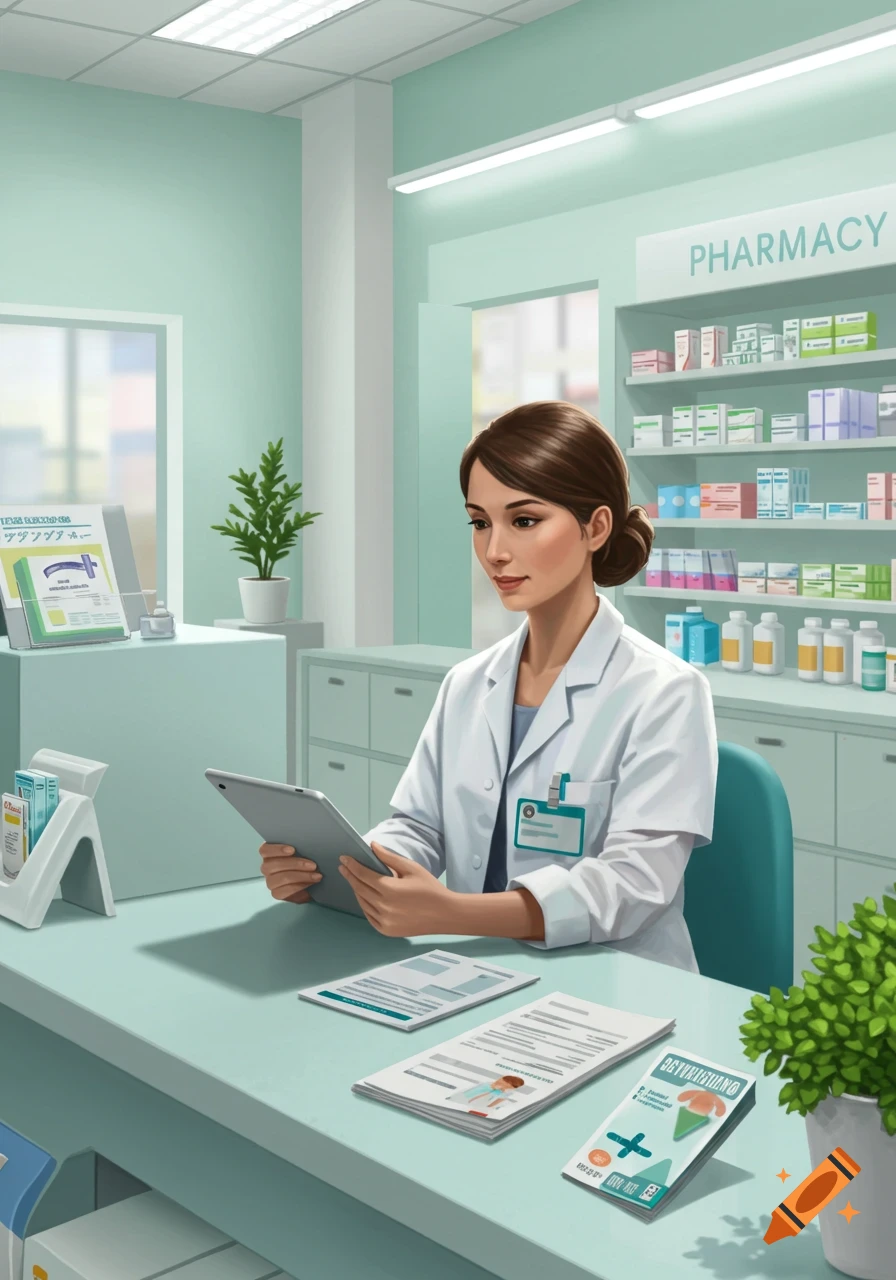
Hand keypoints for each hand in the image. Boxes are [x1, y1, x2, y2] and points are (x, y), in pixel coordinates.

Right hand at [259, 843, 320, 903]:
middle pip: (274, 865)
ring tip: (316, 875)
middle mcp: (266, 867)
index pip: (265, 850)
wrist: (311, 881)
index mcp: (269, 854)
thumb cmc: (305, 862)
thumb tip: (308, 845)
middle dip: (296, 864)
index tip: (292, 850)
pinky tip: (310, 883)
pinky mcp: (276, 893)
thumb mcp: (302, 853)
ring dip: (301, 876)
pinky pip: (284, 891)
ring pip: (281, 878)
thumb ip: (300, 847)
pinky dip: (300, 886)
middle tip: (313, 865)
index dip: (277, 849)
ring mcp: (270, 881)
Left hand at [338, 843, 459, 936]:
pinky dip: (364, 905)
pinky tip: (364, 896)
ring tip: (353, 880)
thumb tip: (372, 845)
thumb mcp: (411, 868)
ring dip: (356, 890)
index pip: (363, 875)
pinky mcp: (386, 930)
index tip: (344, 858)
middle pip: (359, 888)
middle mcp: (384, 906)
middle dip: (350, 876)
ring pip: (362, 902)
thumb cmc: (430, 888)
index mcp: (390, 889)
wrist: (445, 914)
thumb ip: (389, 858)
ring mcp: (384, 921)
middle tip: (343, 867)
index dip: (352, 865)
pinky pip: (369, 915)